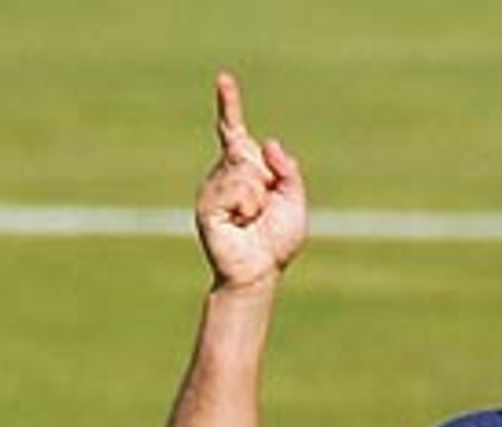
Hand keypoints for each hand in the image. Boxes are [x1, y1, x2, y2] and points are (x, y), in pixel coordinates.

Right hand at [195, 71, 307, 290]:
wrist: (259, 272)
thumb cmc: (275, 241)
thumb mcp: (294, 201)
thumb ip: (288, 170)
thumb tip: (268, 143)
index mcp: (245, 170)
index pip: (234, 131)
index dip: (229, 105)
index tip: (224, 79)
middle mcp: (225, 174)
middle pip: (248, 152)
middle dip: (264, 180)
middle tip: (260, 212)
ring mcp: (213, 188)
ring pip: (244, 170)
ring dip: (257, 197)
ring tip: (251, 219)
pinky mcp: (206, 204)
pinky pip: (236, 188)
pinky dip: (248, 205)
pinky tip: (242, 222)